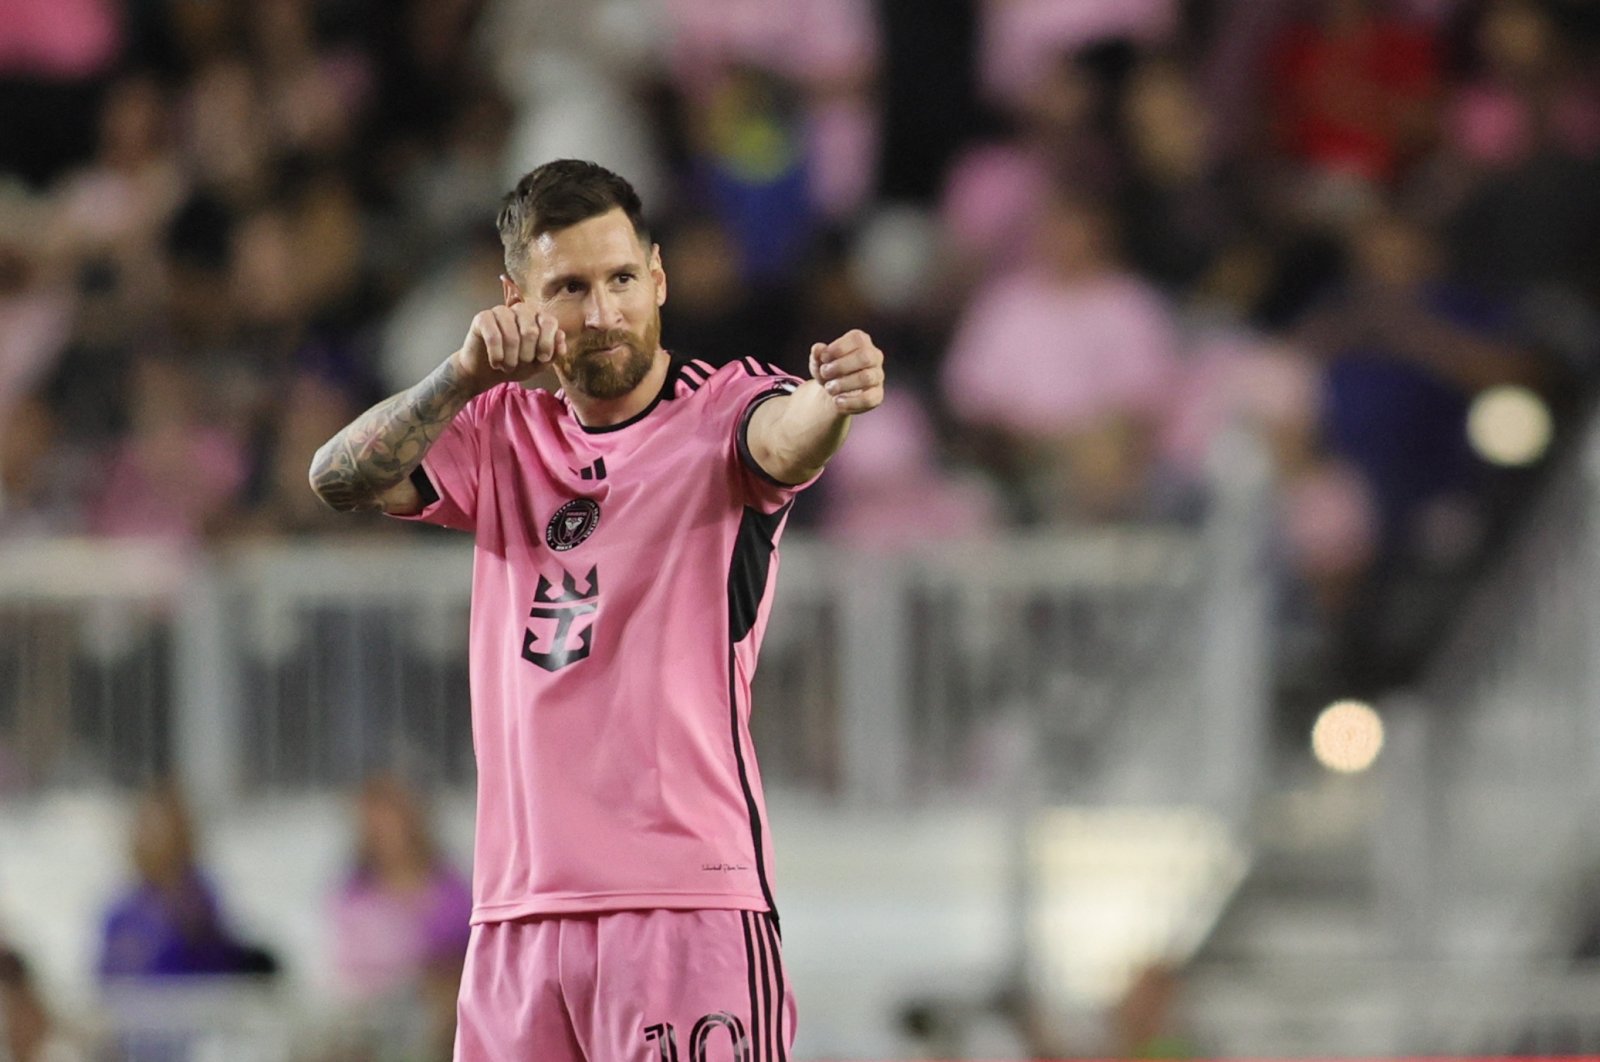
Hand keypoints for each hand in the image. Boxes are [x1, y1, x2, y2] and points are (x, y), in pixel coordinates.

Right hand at [453, 304, 567, 390]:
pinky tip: (496, 363)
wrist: (485, 371)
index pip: (549, 322)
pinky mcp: (482, 318)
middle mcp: (520, 309)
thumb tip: (561, 336)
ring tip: (507, 367)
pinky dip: (496, 355)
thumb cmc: (515, 364)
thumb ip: (553, 352)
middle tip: (520, 365)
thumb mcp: (538, 364)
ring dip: (510, 359)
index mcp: (537, 317)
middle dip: (527, 355)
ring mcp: (500, 311)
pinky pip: (493, 336)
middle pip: (531, 331)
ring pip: (512, 336)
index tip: (542, 359)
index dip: (548, 343)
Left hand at [809, 329, 884, 414]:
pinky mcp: (877, 395)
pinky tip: (837, 401)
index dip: (839, 347)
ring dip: (844, 384)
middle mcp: (874, 356)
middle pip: (865, 357)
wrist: (833, 391)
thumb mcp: (819, 361)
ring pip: (866, 378)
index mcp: (862, 341)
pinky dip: (851, 401)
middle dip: (841, 366)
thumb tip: (818, 349)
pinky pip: (869, 398)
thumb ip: (817, 354)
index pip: (858, 339)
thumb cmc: (829, 370)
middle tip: (824, 373)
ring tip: (828, 388)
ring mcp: (877, 376)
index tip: (823, 358)